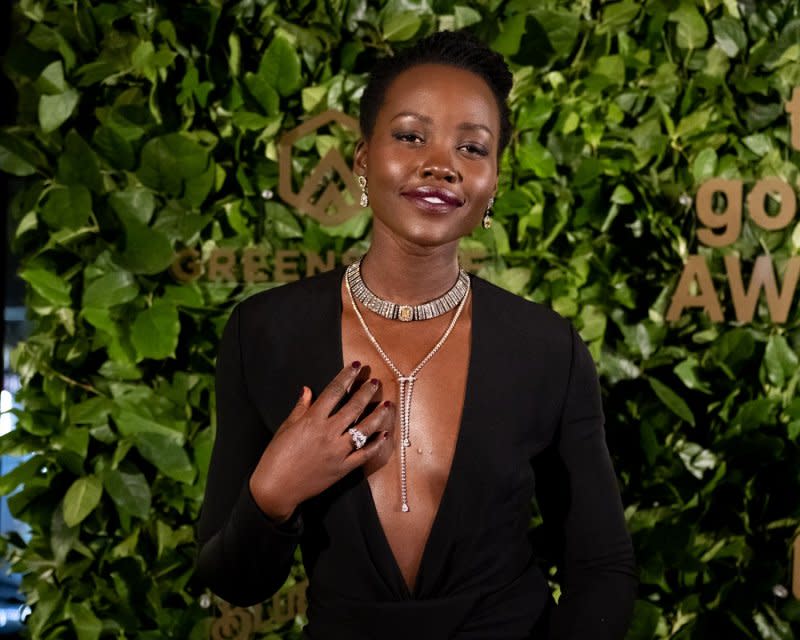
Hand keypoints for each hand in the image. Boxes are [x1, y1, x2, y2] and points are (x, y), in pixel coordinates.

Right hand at [249, 361, 394, 521]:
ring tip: (388, 404)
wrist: (276, 488)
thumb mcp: (286, 428)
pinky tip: (384, 434)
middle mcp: (328, 433)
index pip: (334, 392)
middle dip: (366, 392)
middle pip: (353, 407)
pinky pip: (364, 455)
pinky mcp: (343, 468)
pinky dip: (375, 444)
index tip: (356, 366)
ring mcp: (337, 451)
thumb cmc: (276, 457)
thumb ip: (300, 408)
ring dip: (378, 415)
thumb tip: (307, 389)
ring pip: (364, 429)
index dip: (346, 377)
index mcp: (312, 420)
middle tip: (375, 382)